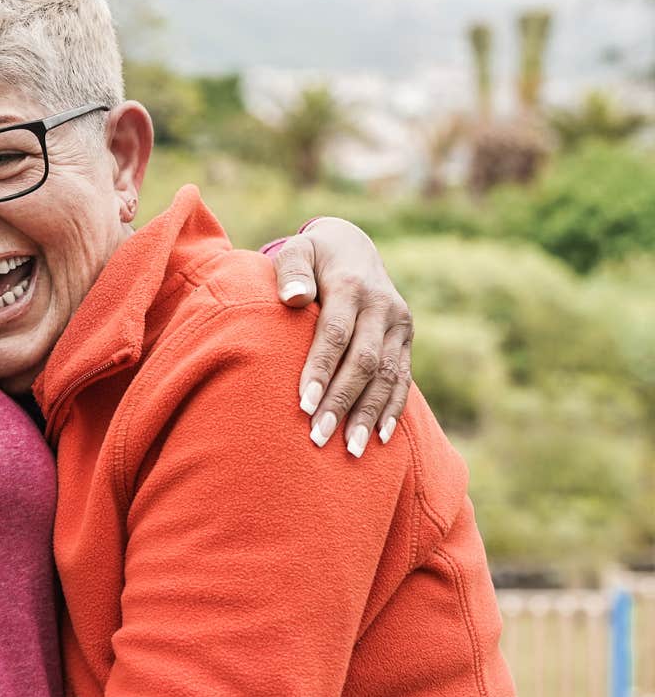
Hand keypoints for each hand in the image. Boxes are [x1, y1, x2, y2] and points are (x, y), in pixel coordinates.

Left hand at [270, 218, 413, 455]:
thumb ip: (291, 270)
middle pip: (364, 362)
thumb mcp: (297, 251)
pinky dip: (392, 409)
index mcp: (352, 286)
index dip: (321, 370)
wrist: (353, 246)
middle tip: (318, 437)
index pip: (336, 334)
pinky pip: (403, 378)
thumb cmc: (312, 256)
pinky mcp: (406, 339)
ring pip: (388, 376)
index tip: (304, 405)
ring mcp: (399, 324)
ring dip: (368, 414)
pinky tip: (379, 437)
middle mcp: (382, 306)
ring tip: (349, 450)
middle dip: (342, 402)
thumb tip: (293, 297)